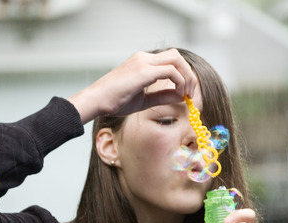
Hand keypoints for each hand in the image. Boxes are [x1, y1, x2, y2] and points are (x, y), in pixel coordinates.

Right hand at [68, 49, 197, 123]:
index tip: (186, 93)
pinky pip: (171, 71)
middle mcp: (143, 57)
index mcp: (142, 61)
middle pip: (177, 56)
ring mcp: (143, 62)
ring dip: (186, 76)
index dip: (183, 74)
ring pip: (177, 60)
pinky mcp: (143, 71)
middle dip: (188, 73)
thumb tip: (181, 96)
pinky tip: (178, 94)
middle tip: (190, 93)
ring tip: (186, 94)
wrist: (96, 101)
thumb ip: (162, 96)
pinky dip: (179, 81)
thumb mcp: (144, 100)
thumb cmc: (114, 101)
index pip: (170, 59)